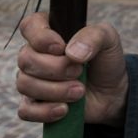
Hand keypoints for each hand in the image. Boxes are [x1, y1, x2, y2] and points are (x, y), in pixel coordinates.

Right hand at [17, 12, 128, 126]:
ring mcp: (32, 80)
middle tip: (79, 71)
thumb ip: (93, 37)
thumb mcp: (108, 39)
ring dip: (55, 90)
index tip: (61, 48)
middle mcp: (35, 54)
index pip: (29, 25)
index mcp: (49, 31)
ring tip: (79, 91)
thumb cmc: (105, 60)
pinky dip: (45, 111)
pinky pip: (25, 110)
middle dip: (55, 69)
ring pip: (24, 84)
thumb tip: (71, 53)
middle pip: (26, 59)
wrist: (112, 92)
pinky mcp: (34, 104)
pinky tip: (64, 110)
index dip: (41, 38)